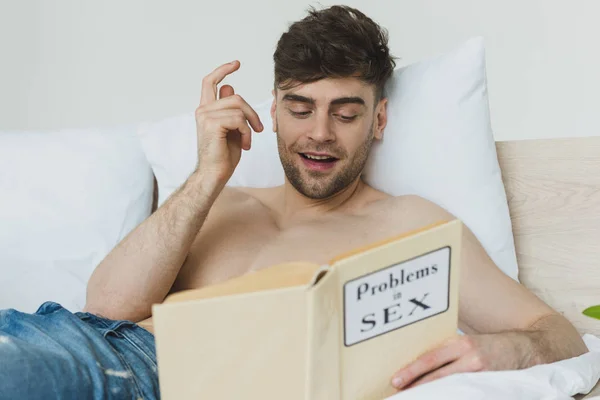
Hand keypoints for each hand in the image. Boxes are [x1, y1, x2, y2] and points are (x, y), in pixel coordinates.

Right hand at [194, 60, 262, 183]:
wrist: (214, 174)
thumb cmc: (223, 156)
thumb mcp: (232, 128)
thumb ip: (231, 110)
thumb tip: (229, 87)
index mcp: (206, 110)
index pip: (210, 82)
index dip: (222, 69)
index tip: (236, 63)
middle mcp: (203, 110)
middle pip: (234, 95)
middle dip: (252, 112)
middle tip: (258, 129)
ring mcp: (205, 116)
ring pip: (238, 106)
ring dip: (250, 124)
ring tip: (249, 139)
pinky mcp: (211, 124)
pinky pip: (238, 119)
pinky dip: (247, 132)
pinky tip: (245, 144)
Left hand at [390, 333, 527, 390]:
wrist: (530, 348)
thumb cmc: (493, 345)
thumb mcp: (469, 343)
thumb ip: (449, 353)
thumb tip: (423, 365)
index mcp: (461, 344)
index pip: (430, 359)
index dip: (411, 371)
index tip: (395, 380)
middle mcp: (471, 358)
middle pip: (437, 377)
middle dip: (417, 387)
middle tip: (399, 394)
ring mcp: (483, 374)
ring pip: (450, 388)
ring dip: (431, 394)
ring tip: (416, 398)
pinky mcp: (492, 386)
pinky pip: (467, 394)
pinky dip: (452, 397)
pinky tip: (442, 398)